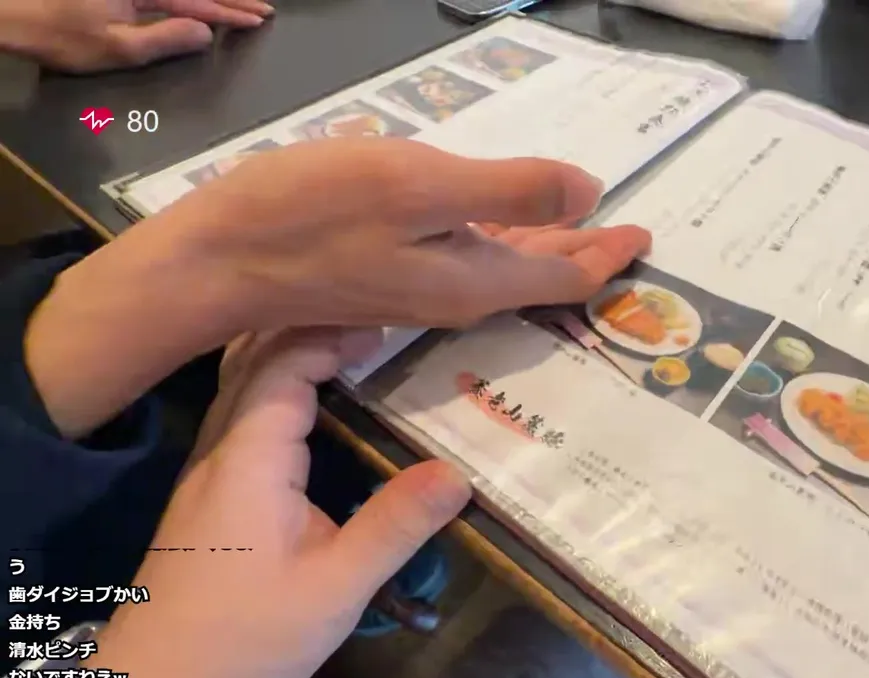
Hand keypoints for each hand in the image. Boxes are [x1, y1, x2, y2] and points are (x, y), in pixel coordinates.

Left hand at [0, 0, 271, 72]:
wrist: (11, 14)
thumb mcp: (115, 47)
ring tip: (237, 3)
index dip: (231, 13)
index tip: (259, 20)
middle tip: (262, 8)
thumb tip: (206, 33)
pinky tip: (195, 8)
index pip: (199, 4)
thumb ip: (164, 39)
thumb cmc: (59, 35)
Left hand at [86, 326, 472, 677]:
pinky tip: (315, 412)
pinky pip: (242, 420)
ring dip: (290, 358)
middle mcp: (218, 452)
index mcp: (247, 459)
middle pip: (253, 363)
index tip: (389, 326)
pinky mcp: (207, 501)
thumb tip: (459, 472)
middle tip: (374, 324)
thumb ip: (395, 525)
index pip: (283, 365)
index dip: (332, 335)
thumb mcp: (335, 588)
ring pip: (241, 390)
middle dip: (309, 330)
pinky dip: (279, 393)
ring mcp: (206, 475)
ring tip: (350, 350)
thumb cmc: (245, 638)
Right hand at [162, 137, 652, 329]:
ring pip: (505, 265)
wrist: (218, 259)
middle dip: (587, 254)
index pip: (565, 275)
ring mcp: (420, 287)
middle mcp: (458, 295)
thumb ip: (509, 190)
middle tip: (627, 235)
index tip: (646, 239)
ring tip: (578, 225)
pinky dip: (501, 236)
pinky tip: (499, 220)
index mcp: (477, 279)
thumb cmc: (315, 214)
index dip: (610, 256)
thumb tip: (591, 194)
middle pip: (540, 275)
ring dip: (547, 246)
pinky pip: (469, 255)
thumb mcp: (421, 187)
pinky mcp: (388, 273)